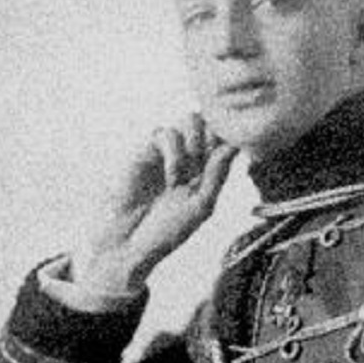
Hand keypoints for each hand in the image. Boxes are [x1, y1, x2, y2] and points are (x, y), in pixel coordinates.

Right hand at [71, 114, 236, 298]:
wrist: (129, 242)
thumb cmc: (165, 231)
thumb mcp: (201, 206)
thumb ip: (217, 175)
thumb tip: (235, 146)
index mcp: (206, 170)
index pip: (225, 138)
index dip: (230, 140)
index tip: (224, 162)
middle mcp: (189, 157)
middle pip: (211, 120)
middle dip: (214, 138)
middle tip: (204, 166)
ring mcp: (167, 152)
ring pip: (191, 119)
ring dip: (195, 144)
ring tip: (186, 177)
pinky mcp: (146, 151)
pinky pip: (167, 134)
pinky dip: (174, 156)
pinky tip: (171, 181)